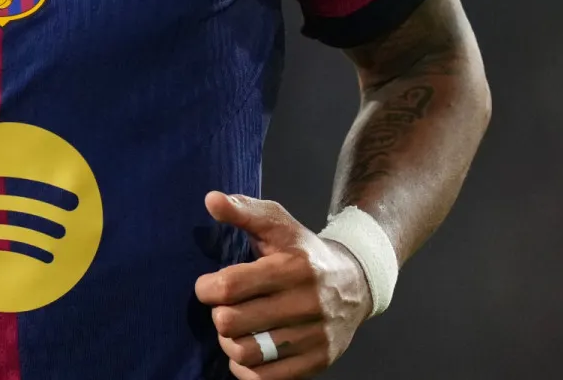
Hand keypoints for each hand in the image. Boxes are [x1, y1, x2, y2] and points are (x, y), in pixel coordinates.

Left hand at [194, 192, 372, 378]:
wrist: (357, 282)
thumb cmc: (305, 251)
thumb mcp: (278, 224)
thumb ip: (244, 211)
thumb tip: (210, 200)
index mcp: (293, 266)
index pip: (230, 285)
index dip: (206, 288)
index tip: (207, 287)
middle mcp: (307, 301)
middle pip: (232, 323)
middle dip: (217, 316)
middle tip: (223, 310)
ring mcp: (315, 334)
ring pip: (247, 354)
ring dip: (229, 344)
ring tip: (233, 332)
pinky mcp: (319, 359)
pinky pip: (266, 379)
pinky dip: (246, 370)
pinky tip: (246, 353)